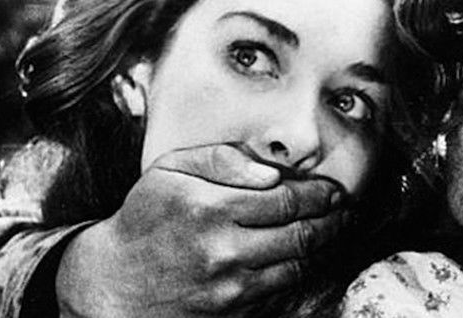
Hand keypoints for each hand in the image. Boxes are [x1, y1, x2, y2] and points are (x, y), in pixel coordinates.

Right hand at [55, 143, 347, 316]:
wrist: (115, 284)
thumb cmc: (146, 218)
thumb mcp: (170, 171)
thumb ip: (222, 160)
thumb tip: (272, 173)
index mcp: (210, 208)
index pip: (287, 199)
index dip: (320, 194)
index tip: (334, 190)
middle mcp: (223, 250)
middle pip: (302, 233)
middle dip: (334, 220)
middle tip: (347, 210)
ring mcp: (230, 286)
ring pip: (299, 264)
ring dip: (326, 245)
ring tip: (338, 229)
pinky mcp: (234, 311)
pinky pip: (283, 290)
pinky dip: (305, 271)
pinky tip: (311, 256)